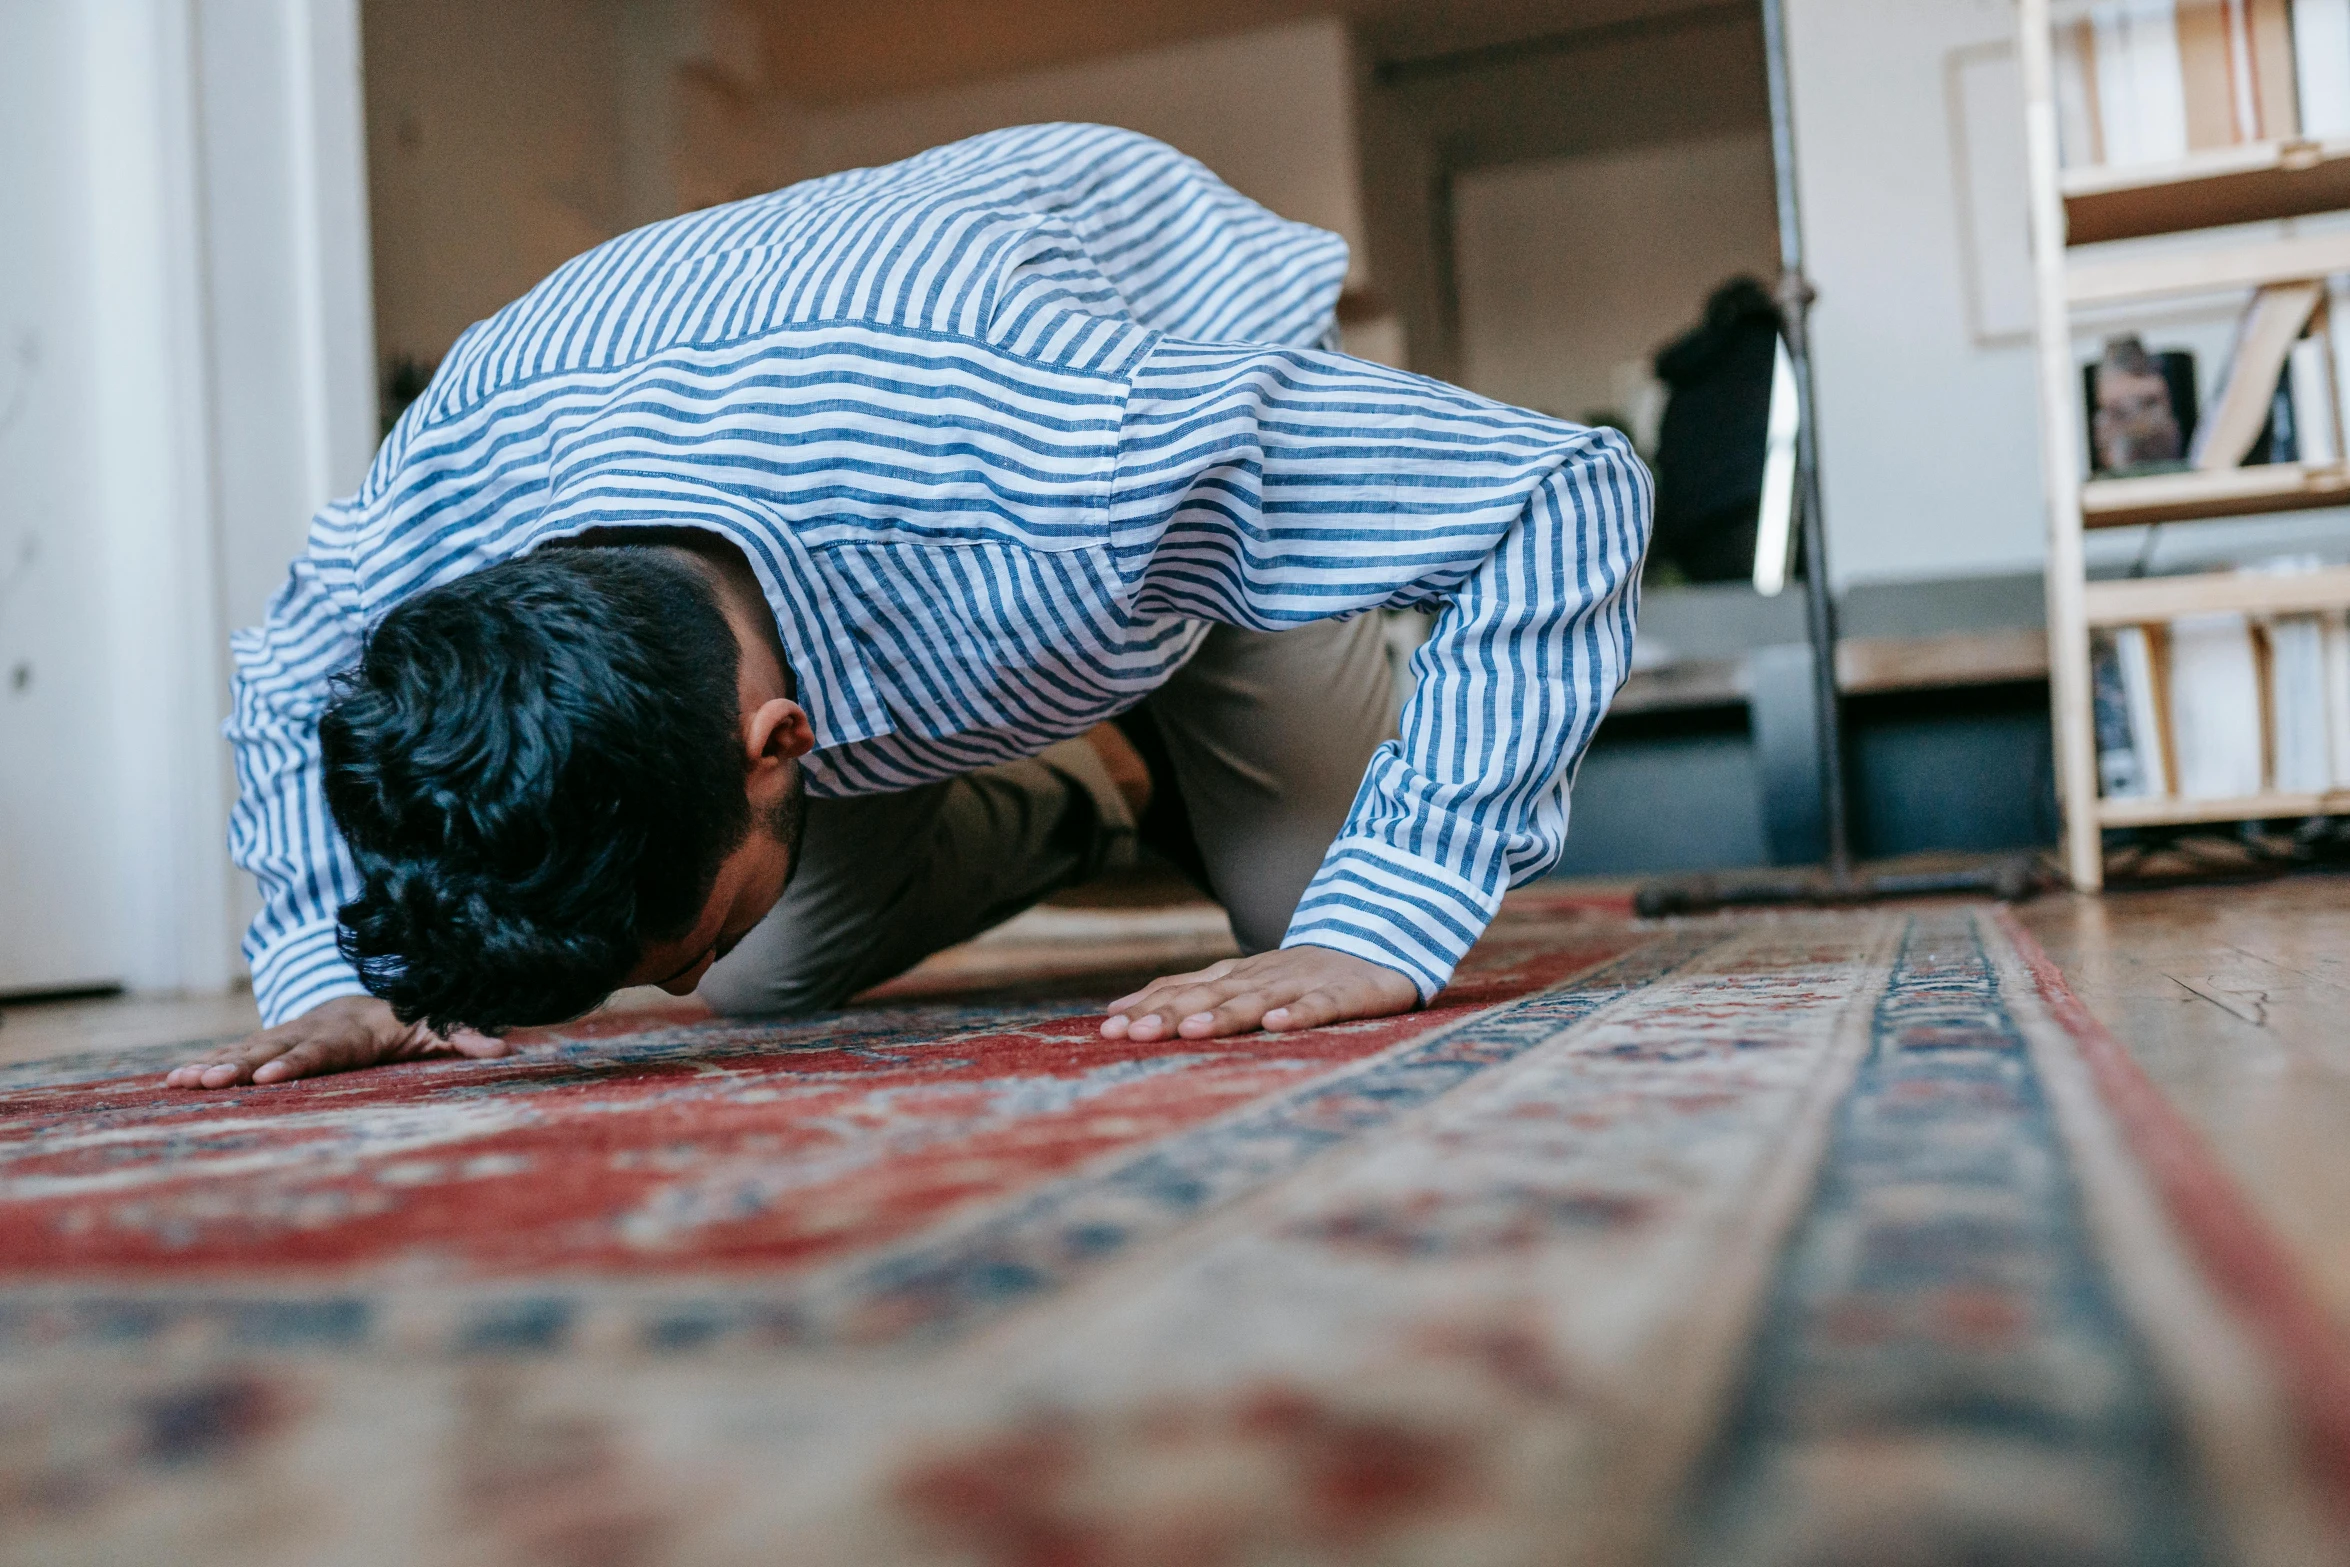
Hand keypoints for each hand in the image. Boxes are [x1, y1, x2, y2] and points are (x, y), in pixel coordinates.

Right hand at [164, 995, 511, 1088]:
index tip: (265, 1077)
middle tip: (204, 1082)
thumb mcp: (446, 1025)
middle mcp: (315, 1028)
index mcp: (353, 1030)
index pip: (322, 1049)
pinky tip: (171, 1082)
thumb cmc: (417, 1017)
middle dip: (238, 1065)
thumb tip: (504, 1049)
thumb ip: (469, 1036)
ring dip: (214, 1065)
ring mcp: (291, 1033)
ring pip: (249, 1048)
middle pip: (274, 1048)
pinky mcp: (276, 1041)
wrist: (384, 992)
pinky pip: (239, 1051)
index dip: (295, 1062)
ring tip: (177, 1083)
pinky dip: (207, 1063)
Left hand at [1099, 946, 1418, 1042]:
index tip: (1105, 1028)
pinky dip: (1296, 1013)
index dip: (1146, 1007)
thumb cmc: (1299, 971)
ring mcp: (1302, 983)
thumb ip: (1185, 992)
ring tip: (1192, 1031)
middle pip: (1210, 996)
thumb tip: (1118, 1010)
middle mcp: (1261, 977)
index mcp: (1235, 976)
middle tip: (1132, 1034)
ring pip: (1257, 1000)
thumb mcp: (1239, 979)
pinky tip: (1275, 1025)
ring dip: (1224, 1015)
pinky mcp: (1345, 993)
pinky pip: (1318, 1005)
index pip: (1183, 989)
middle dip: (1170, 1014)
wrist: (1379, 940)